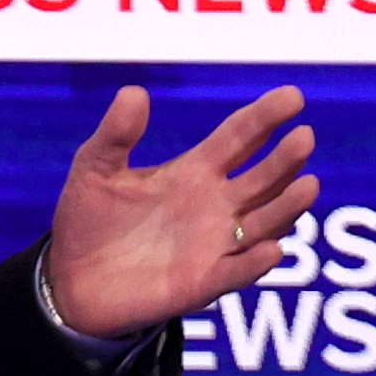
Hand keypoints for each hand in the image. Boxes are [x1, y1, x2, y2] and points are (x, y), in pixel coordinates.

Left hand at [45, 83, 320, 338]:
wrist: (69, 281)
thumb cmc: (88, 220)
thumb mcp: (95, 170)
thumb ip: (116, 135)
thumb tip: (133, 92)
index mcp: (194, 171)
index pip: (240, 137)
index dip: (265, 117)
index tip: (294, 97)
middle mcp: (215, 205)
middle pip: (263, 178)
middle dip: (285, 160)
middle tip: (303, 138)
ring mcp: (213, 244)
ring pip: (263, 223)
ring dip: (286, 207)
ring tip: (307, 185)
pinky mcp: (201, 283)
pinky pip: (235, 272)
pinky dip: (253, 263)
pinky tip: (271, 249)